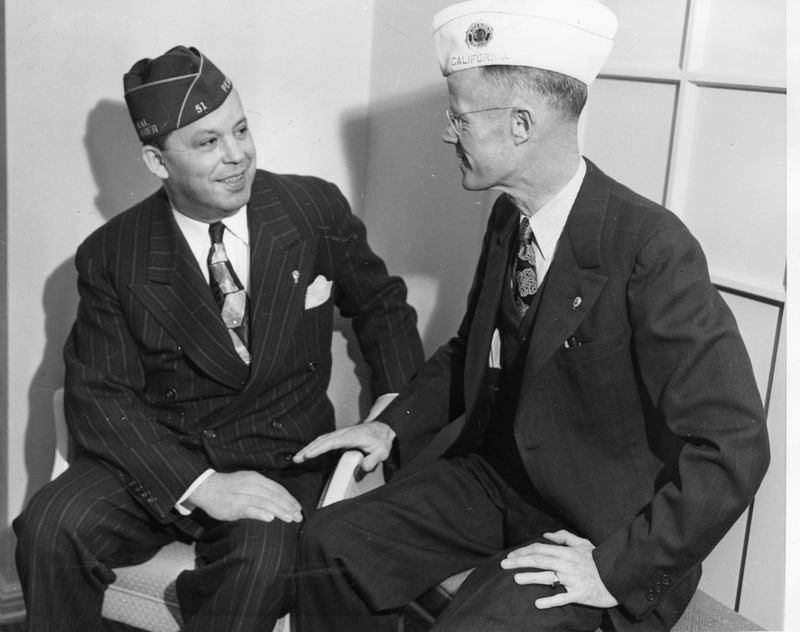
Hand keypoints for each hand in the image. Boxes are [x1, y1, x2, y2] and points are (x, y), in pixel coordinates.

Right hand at [188, 471, 302, 523]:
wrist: (206, 487)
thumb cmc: (229, 487)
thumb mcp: (247, 483)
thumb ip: (262, 490)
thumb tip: (281, 501)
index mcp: (256, 478)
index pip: (277, 488)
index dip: (290, 499)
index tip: (298, 508)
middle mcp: (250, 484)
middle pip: (274, 495)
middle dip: (288, 506)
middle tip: (298, 517)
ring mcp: (241, 495)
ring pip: (264, 502)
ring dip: (279, 510)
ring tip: (290, 518)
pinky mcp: (232, 506)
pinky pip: (248, 509)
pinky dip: (260, 513)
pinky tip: (270, 518)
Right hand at [292, 422, 395, 471]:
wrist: (383, 428)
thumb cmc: (381, 441)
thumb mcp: (382, 452)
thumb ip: (374, 460)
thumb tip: (364, 468)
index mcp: (351, 436)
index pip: (332, 442)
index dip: (319, 449)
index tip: (308, 455)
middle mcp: (343, 433)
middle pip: (322, 440)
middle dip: (308, 449)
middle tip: (296, 459)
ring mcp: (340, 433)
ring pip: (321, 439)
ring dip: (309, 447)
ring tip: (297, 457)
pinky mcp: (339, 436)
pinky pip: (324, 439)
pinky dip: (314, 445)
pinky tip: (307, 452)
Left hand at [500, 530, 617, 608]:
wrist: (617, 577)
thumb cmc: (597, 560)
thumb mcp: (583, 543)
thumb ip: (564, 537)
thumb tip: (546, 534)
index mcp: (567, 552)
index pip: (540, 549)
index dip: (524, 550)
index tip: (510, 554)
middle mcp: (568, 564)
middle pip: (539, 561)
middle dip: (519, 561)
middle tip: (503, 564)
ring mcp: (573, 580)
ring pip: (548, 578)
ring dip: (530, 578)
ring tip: (515, 579)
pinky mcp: (579, 594)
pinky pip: (563, 598)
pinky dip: (550, 601)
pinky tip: (537, 604)